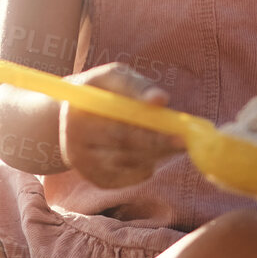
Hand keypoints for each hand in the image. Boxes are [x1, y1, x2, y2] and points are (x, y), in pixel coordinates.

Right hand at [59, 63, 186, 187]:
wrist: (78, 118)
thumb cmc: (105, 92)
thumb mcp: (116, 78)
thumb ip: (137, 86)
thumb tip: (160, 99)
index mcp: (79, 105)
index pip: (113, 112)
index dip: (142, 116)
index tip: (169, 114)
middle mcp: (73, 135)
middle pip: (124, 141)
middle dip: (158, 140)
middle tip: (183, 140)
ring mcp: (82, 161)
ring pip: (130, 161)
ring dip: (156, 154)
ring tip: (170, 143)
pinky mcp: (95, 178)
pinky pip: (130, 178)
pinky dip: (146, 168)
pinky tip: (148, 155)